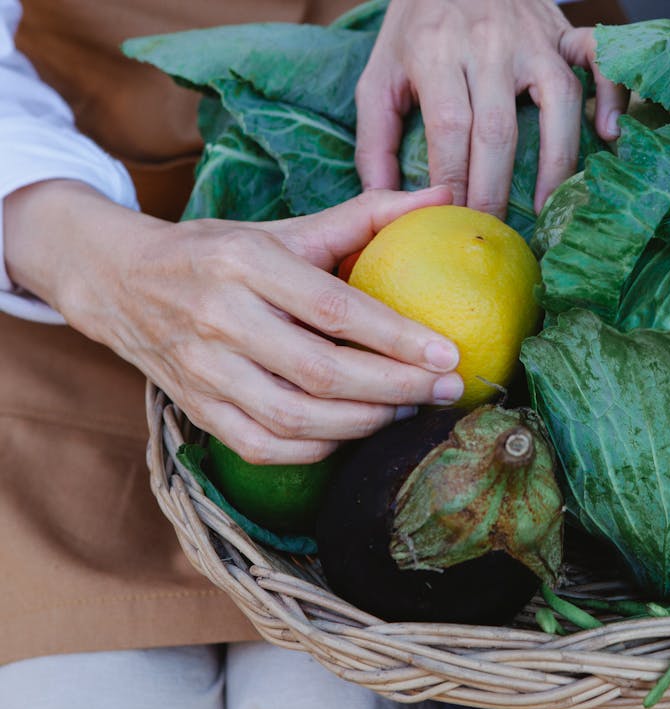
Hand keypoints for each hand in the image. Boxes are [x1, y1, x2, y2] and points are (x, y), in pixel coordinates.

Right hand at [9, 181, 463, 463]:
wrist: (120, 279)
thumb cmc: (219, 253)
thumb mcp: (283, 228)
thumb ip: (364, 217)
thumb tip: (444, 198)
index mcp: (244, 261)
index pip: (334, 309)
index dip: (397, 337)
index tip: (449, 353)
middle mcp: (219, 317)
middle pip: (322, 372)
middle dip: (396, 387)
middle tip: (447, 389)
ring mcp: (202, 369)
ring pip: (295, 417)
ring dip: (364, 422)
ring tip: (409, 409)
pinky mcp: (194, 407)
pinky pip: (263, 446)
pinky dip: (317, 449)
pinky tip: (355, 433)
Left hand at [354, 0, 626, 215]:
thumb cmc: (417, 29)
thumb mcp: (380, 73)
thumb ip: (376, 138)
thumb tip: (384, 201)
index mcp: (435, 50)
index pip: (449, 128)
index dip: (454, 181)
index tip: (453, 224)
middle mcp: (488, 43)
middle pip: (498, 129)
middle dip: (495, 190)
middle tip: (494, 235)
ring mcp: (533, 38)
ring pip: (556, 104)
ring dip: (555, 164)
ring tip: (546, 210)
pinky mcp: (564, 33)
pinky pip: (598, 60)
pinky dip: (611, 95)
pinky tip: (608, 135)